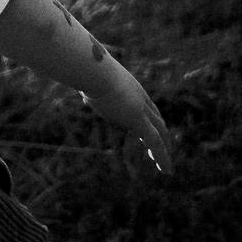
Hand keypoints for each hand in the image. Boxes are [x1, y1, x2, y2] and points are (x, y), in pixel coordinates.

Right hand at [80, 63, 174, 177]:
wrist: (94, 70)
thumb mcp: (88, 77)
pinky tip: (166, 171)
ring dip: (163, 151)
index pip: (145, 105)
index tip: (148, 129)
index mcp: (130, 88)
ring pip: (160, 133)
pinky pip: (155, 142)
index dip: (149, 118)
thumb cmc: (86, 70)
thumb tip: (75, 82)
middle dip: (161, 134)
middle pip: (156, 119)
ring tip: (166, 168)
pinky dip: (163, 157)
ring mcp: (140, 109)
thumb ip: (86, 82)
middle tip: (164, 148)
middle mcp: (139, 98)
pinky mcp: (138, 120)